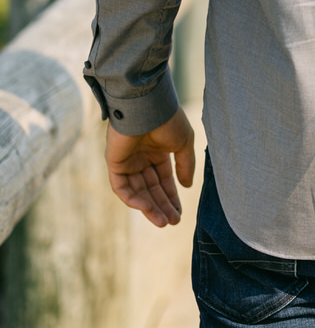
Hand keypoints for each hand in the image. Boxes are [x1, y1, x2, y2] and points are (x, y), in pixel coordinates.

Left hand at [105, 109, 196, 226]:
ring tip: (162, 221)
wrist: (148, 106)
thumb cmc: (168, 120)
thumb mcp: (183, 144)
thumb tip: (187, 186)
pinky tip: (147, 208)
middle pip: (151, 189)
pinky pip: (122, 187)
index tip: (180, 213)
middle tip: (172, 222)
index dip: (172, 197)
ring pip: (137, 191)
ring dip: (149, 207)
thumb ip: (185, 165)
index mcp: (157, 151)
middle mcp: (141, 158)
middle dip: (162, 206)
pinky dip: (133, 199)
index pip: (163, 180)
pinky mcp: (114, 163)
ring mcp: (127, 161)